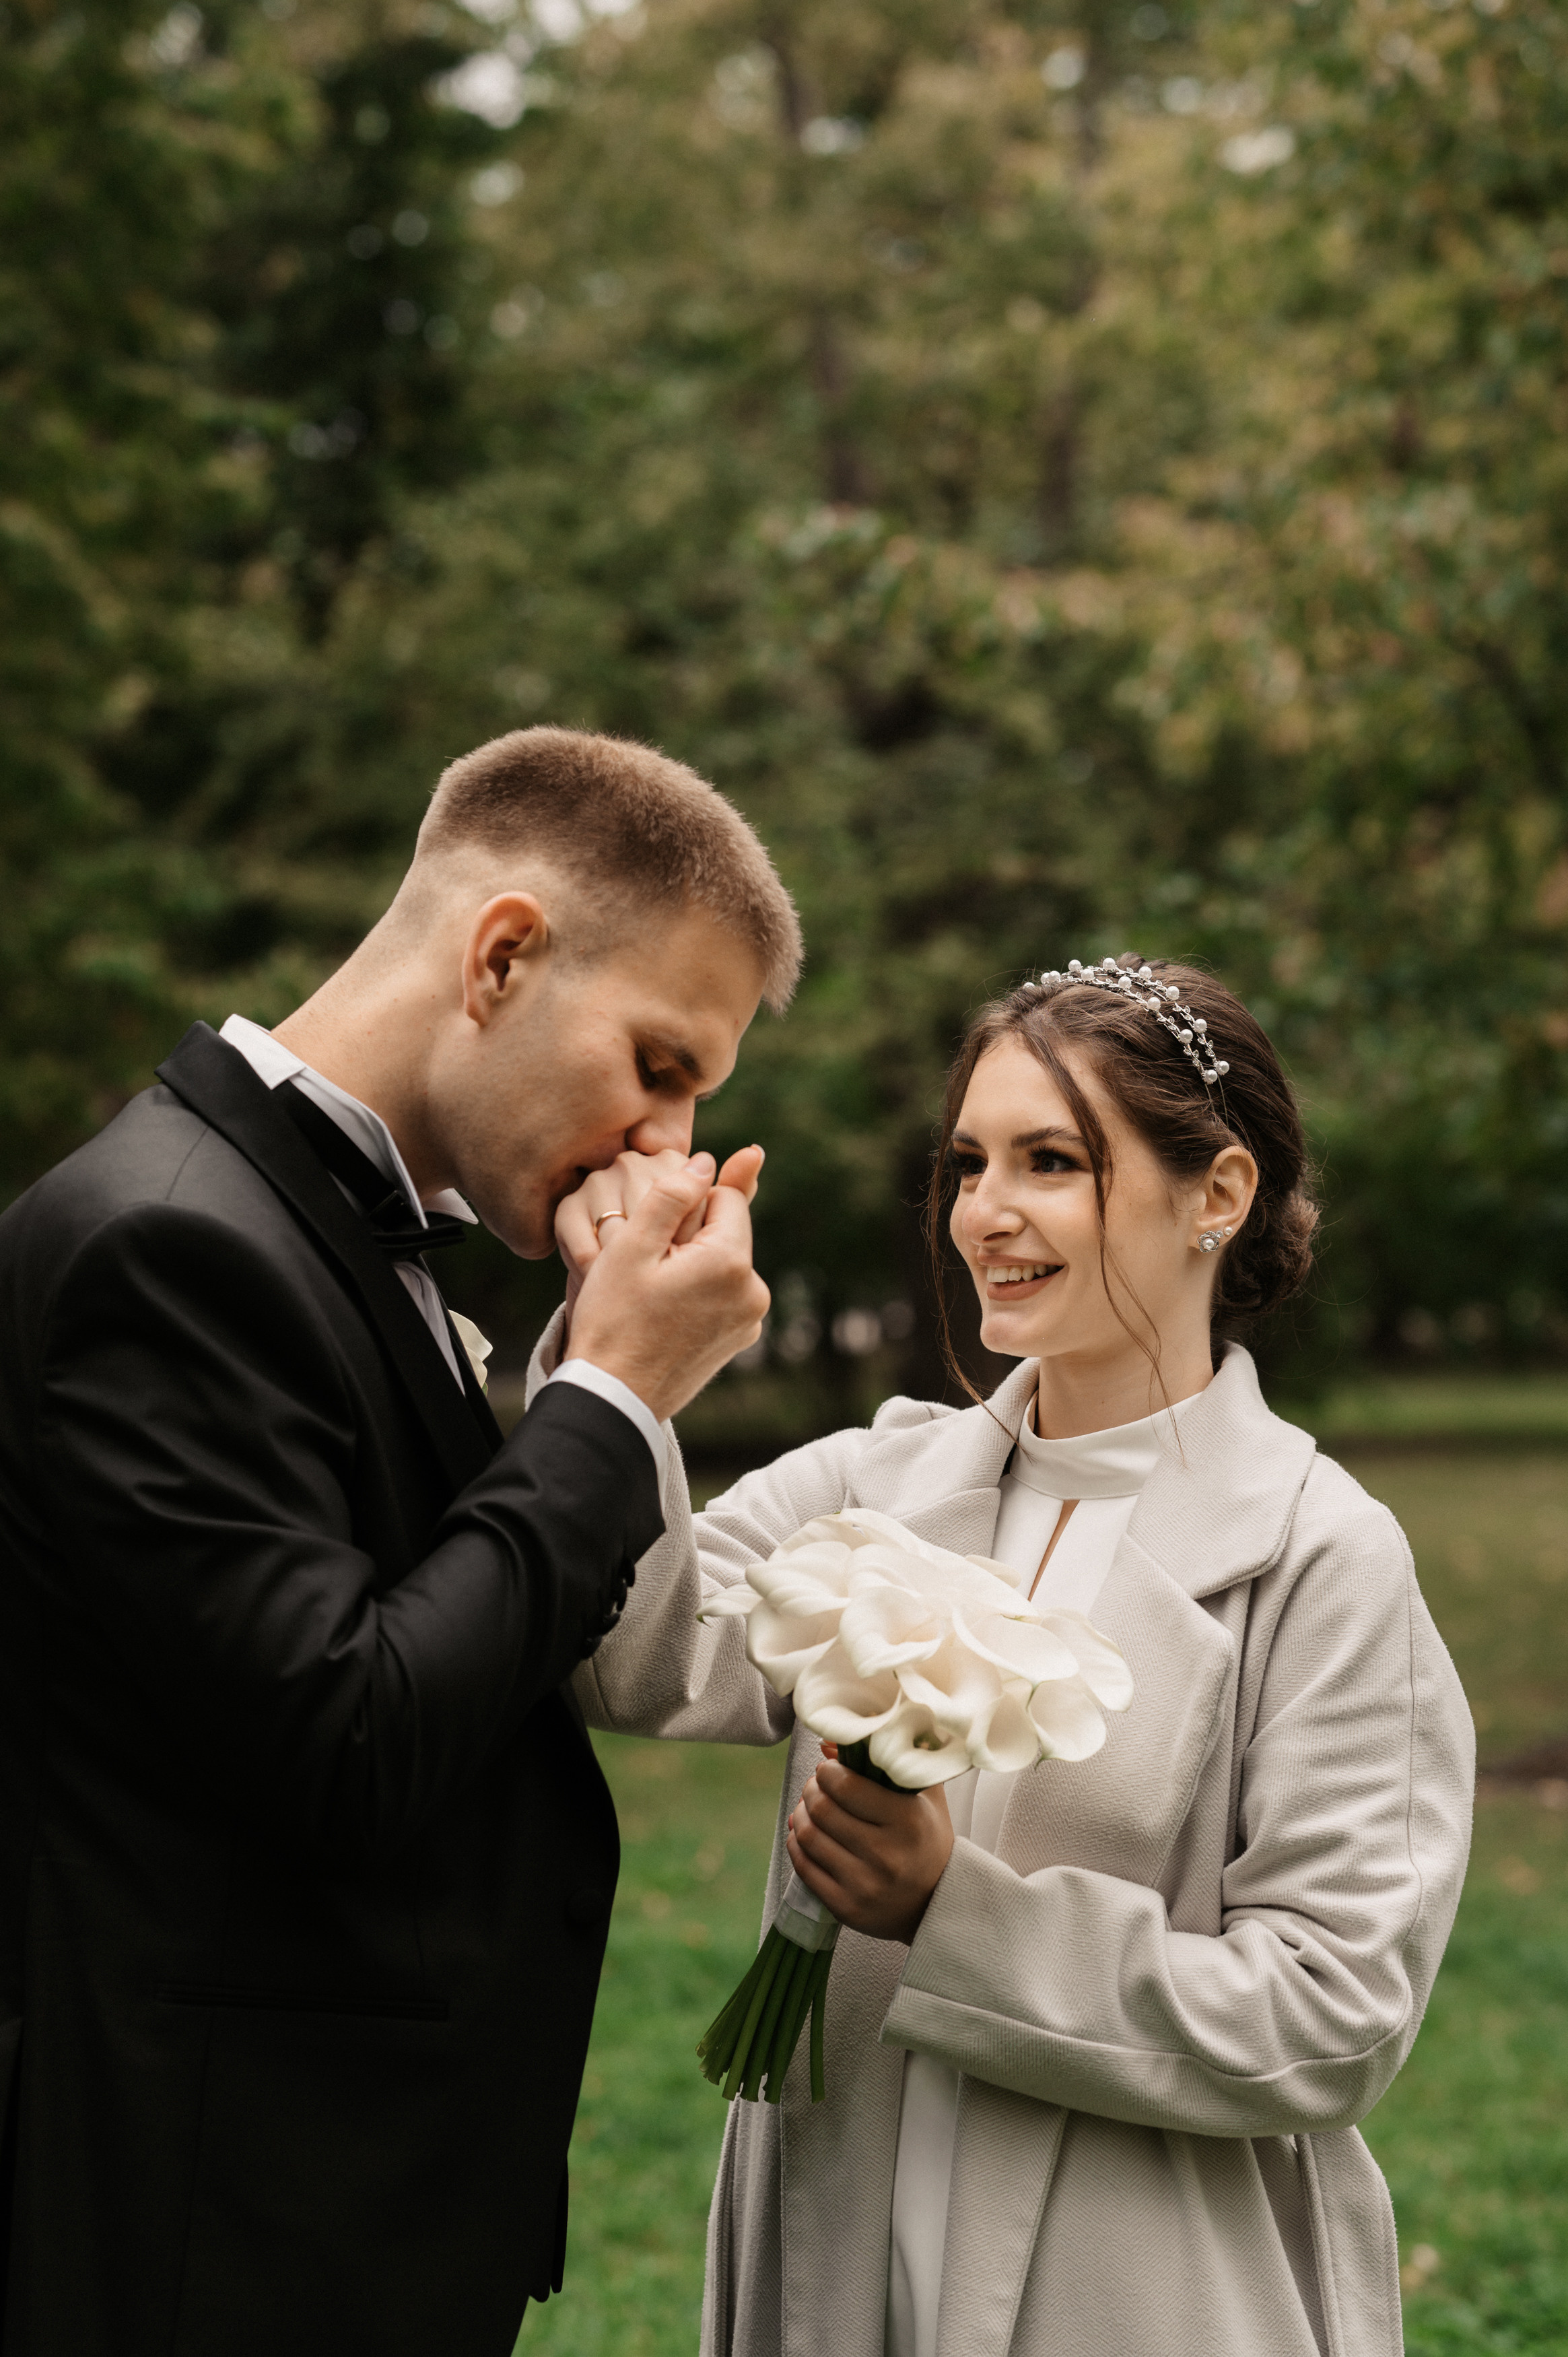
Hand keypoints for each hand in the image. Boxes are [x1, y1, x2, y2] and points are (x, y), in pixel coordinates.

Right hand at [556, 1145, 764, 1323]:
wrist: (613, 1398)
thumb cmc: (613, 1320)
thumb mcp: (630, 1247)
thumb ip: (671, 1196)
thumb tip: (706, 1162)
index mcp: (732, 1262)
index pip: (725, 1197)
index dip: (686, 1202)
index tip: (653, 1230)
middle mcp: (754, 1292)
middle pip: (727, 1232)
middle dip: (692, 1235)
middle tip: (646, 1264)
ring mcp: (750, 1321)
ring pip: (723, 1263)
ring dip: (695, 1263)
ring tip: (652, 1291)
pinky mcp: (739, 1340)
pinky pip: (723, 1295)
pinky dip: (699, 1292)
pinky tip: (664, 1312)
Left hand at [786, 1750, 954, 1944]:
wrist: (937, 1902)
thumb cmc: (927, 1838)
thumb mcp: (922, 1795)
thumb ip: (887, 1761)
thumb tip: (830, 1743)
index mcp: (908, 1821)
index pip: (846, 1785)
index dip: (828, 1771)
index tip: (829, 1769)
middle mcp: (886, 1855)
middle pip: (822, 1809)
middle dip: (811, 1790)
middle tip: (816, 1786)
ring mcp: (864, 1885)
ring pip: (808, 1837)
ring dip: (800, 1814)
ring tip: (809, 1808)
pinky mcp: (846, 1907)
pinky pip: (804, 1867)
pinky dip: (796, 1843)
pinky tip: (803, 1834)